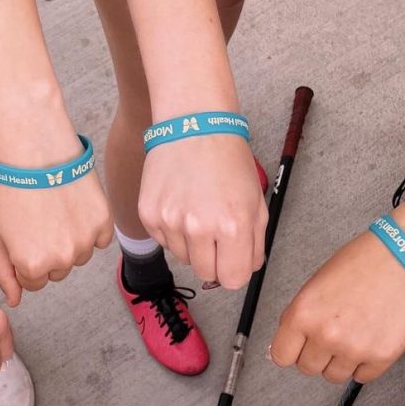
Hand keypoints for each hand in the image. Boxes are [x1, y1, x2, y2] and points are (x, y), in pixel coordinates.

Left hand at [0, 154, 112, 307]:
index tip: (22, 234)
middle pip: (57, 272)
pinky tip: (72, 206)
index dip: (25, 259)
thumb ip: (3, 272)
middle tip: (38, 219)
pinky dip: (89, 228)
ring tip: (54, 209)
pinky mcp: (103, 222)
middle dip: (47, 253)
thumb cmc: (9, 187)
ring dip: (69, 241)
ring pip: (78, 256)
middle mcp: (62, 261)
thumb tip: (15, 301)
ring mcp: (86, 242)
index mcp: (32, 266)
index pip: (33, 282)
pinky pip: (99, 240)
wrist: (34, 147)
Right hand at [139, 136, 266, 287]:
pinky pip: (164, 242)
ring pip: (184, 259)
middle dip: (214, 260)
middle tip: (215, 233)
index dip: (234, 270)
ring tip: (197, 210)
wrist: (193, 125)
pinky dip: (173, 230)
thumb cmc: (228, 160)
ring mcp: (170, 221)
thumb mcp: (255, 202)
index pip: (233, 280)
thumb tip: (245, 271)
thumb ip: (255, 244)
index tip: (232, 259)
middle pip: (206, 274)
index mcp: (232, 225)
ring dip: (192, 244)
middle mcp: (199, 227)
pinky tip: (180, 204)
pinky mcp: (149, 215)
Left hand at [271, 231, 404, 381]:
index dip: (292, 350)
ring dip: (341, 361)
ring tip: (356, 334)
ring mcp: (354, 349)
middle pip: (308, 368)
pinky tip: (372, 338)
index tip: (301, 346)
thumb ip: (300, 317)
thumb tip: (288, 344)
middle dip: (318, 354)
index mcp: (303, 314)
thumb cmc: (366, 261)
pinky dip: (366, 363)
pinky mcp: (382, 357)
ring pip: (334, 376)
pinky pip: (363, 376)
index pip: (281, 356)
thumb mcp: (317, 283)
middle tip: (334, 334)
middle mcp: (326, 335)